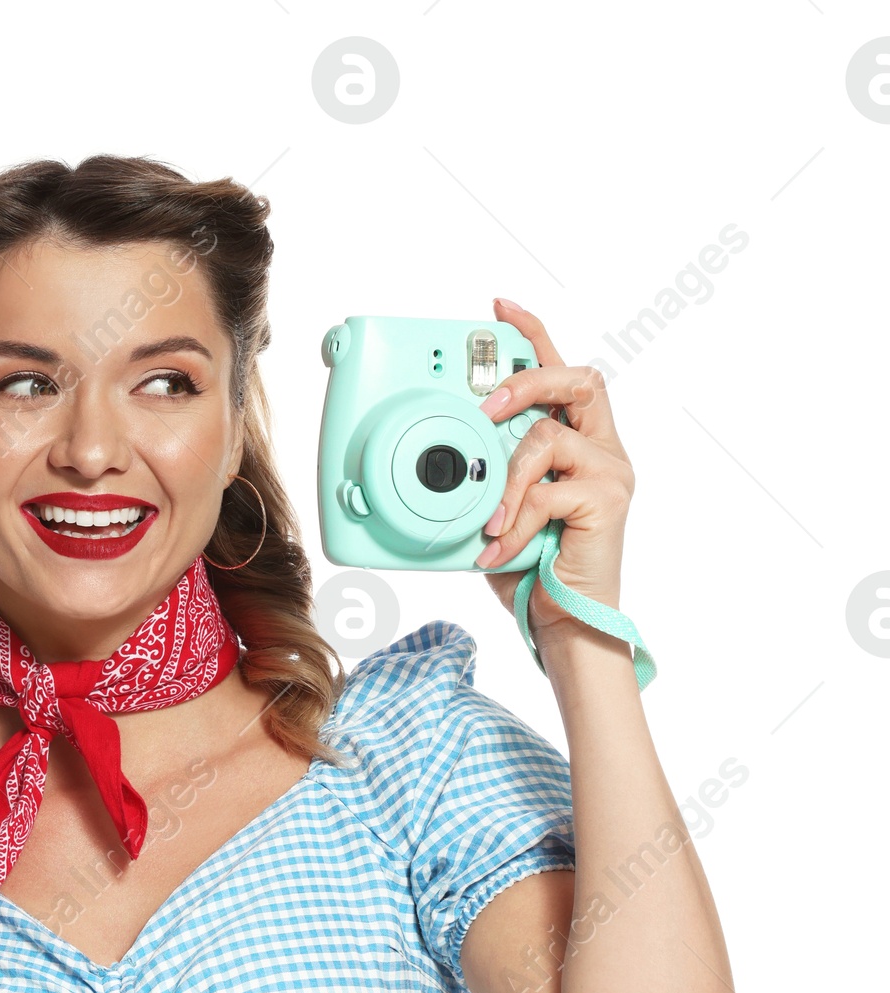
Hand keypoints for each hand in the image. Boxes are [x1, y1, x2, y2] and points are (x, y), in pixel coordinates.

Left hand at [474, 296, 635, 637]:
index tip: (499, 309)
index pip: (563, 372)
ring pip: (547, 438)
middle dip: (526, 380)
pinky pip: (546, 492)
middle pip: (576, 380)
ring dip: (505, 478)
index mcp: (579, 444)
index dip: (533, 336)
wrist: (564, 624)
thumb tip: (443, 459)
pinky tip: (497, 548)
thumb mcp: (498, 513)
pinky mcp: (608, 500)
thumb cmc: (532, 571)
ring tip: (488, 522)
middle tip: (486, 405)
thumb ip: (487, 477)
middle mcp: (602, 449)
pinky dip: (512, 521)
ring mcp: (610, 472)